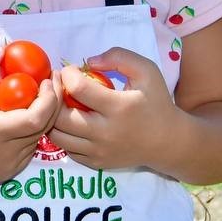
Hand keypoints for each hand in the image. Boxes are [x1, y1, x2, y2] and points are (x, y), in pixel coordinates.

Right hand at [0, 49, 60, 186]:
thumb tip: (2, 50)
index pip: (36, 118)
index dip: (49, 98)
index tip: (47, 78)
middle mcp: (6, 154)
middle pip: (43, 128)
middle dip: (52, 102)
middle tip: (51, 80)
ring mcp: (9, 167)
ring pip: (38, 139)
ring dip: (44, 117)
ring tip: (40, 94)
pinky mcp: (7, 174)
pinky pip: (29, 150)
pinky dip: (33, 132)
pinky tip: (26, 115)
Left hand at [49, 47, 179, 171]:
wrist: (169, 142)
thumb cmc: (156, 102)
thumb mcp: (146, 71)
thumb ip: (119, 57)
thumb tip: (89, 62)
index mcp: (119, 107)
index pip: (78, 88)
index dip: (68, 74)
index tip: (71, 70)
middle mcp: (106, 132)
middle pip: (60, 116)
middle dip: (53, 96)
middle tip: (57, 85)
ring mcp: (100, 151)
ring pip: (58, 136)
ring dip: (52, 116)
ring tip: (60, 103)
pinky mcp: (97, 163)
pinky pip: (67, 149)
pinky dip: (63, 134)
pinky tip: (70, 121)